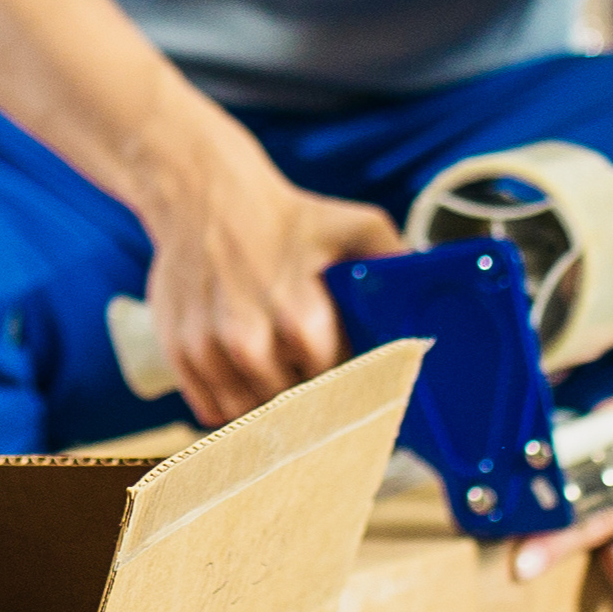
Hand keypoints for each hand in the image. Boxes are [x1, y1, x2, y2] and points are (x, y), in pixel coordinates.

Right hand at [136, 132, 403, 425]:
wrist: (202, 194)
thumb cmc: (286, 217)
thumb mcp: (354, 226)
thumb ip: (396, 261)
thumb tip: (432, 292)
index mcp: (302, 320)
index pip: (339, 391)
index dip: (351, 389)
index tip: (356, 386)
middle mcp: (251, 344)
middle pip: (295, 409)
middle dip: (311, 399)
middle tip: (319, 379)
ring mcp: (209, 352)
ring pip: (251, 417)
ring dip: (270, 406)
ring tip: (280, 373)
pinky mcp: (180, 356)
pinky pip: (212, 410)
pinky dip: (231, 402)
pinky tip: (246, 374)